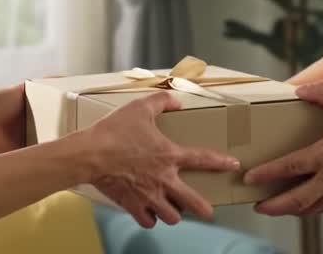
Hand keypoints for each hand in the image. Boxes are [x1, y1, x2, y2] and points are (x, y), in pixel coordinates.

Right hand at [82, 92, 239, 227]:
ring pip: (171, 216)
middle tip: (208, 212)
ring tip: (174, 210)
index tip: (233, 164)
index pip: (202, 159)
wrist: (89, 154)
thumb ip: (161, 102)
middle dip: (203, 209)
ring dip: (174, 213)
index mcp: (169, 155)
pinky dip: (150, 219)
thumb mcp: (139, 108)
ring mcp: (149, 195)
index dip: (220, 162)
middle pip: (192, 201)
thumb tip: (176, 101)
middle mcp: (163, 179)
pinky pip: (148, 221)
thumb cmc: (114, 132)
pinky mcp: (132, 205)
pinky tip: (150, 214)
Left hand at [244, 81, 322, 215]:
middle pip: (296, 199)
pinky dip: (308, 209)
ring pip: (309, 208)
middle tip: (257, 205)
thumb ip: (322, 92)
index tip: (250, 177)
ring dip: (289, 210)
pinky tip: (299, 205)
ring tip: (273, 207)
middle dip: (273, 205)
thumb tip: (298, 90)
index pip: (290, 168)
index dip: (268, 173)